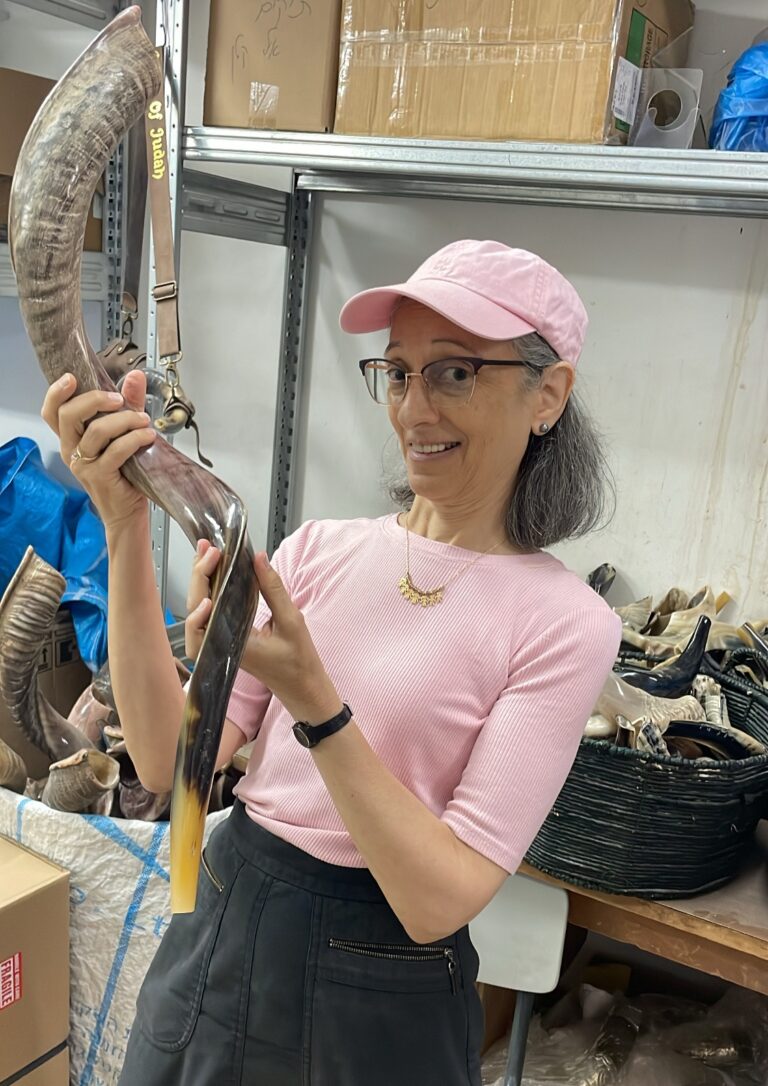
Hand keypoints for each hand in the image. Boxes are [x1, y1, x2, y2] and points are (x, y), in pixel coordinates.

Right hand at [41, 370, 156, 530]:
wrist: (127, 512)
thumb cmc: (124, 474)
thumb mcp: (125, 433)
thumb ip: (128, 404)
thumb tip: (135, 376)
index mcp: (72, 439)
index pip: (52, 412)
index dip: (56, 393)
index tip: (72, 378)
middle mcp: (72, 451)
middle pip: (68, 415)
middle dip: (95, 400)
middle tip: (119, 400)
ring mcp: (83, 465)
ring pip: (96, 431)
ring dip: (124, 420)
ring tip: (143, 420)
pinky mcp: (100, 477)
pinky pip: (116, 451)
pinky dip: (134, 439)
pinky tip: (148, 436)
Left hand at [185, 546, 341, 723]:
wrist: (302, 686)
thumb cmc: (298, 662)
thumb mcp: (291, 621)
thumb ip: (273, 589)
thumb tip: (258, 558)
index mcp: (232, 646)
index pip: (201, 622)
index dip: (199, 595)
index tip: (212, 569)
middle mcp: (221, 645)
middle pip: (195, 610)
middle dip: (198, 575)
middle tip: (209, 548)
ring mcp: (222, 641)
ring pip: (199, 611)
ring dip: (201, 581)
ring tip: (208, 554)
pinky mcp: (228, 635)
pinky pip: (211, 612)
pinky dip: (211, 590)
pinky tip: (216, 573)